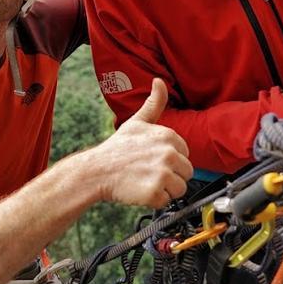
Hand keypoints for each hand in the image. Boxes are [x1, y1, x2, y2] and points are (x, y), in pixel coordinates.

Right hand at [86, 79, 193, 207]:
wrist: (96, 170)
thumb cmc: (116, 149)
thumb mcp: (137, 121)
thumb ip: (154, 103)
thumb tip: (159, 82)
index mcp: (168, 136)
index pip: (185, 155)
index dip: (170, 160)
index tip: (154, 160)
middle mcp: (168, 153)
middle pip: (187, 173)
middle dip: (170, 176)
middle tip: (149, 172)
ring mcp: (162, 173)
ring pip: (180, 189)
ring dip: (165, 189)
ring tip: (146, 181)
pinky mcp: (155, 192)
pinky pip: (167, 201)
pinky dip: (155, 200)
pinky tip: (141, 190)